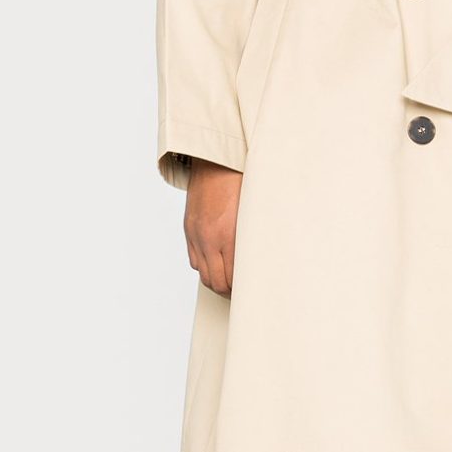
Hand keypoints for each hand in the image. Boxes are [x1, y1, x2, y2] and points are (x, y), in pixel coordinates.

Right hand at [184, 160, 242, 295]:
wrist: (216, 161)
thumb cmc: (241, 182)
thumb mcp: (255, 210)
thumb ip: (255, 237)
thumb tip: (262, 260)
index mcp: (229, 235)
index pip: (233, 277)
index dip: (244, 289)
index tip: (254, 290)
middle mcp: (209, 238)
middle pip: (216, 282)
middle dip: (230, 291)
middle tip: (243, 291)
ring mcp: (196, 235)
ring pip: (203, 274)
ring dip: (217, 281)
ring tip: (231, 280)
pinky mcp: (189, 229)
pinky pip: (194, 260)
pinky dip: (205, 267)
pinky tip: (218, 263)